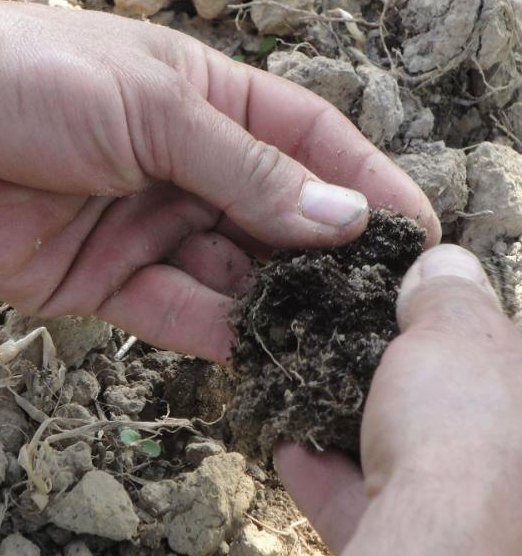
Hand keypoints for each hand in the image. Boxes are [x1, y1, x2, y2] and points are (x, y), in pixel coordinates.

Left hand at [0, 0, 438, 361]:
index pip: (308, 143)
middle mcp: (186, 167)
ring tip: (326, 332)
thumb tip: (341, 215)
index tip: (414, 226)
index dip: (364, 181)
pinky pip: (176, 311)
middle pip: (276, 215)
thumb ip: (248, 172)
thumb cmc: (31, 77)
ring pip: (232, 272)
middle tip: (376, 296)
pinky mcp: (107, 279)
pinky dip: (214, 332)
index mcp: (207, 104)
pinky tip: (257, 349)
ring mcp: (150, 225)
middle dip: (323, 253)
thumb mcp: (157, 109)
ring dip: (275, 300)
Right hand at [275, 245, 521, 553]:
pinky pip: (357, 497)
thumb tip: (443, 260)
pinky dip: (321, 471)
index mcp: (518, 392)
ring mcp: (457, 502)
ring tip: (302, 388)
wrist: (431, 543)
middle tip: (335, 338)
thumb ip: (447, 292)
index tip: (388, 298)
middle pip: (429, 398)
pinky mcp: (410, 537)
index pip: (482, 342)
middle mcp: (501, 454)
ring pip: (390, 449)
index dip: (434, 314)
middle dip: (379, 370)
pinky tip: (288, 445)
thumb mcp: (456, 331)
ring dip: (341, 421)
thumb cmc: (459, 428)